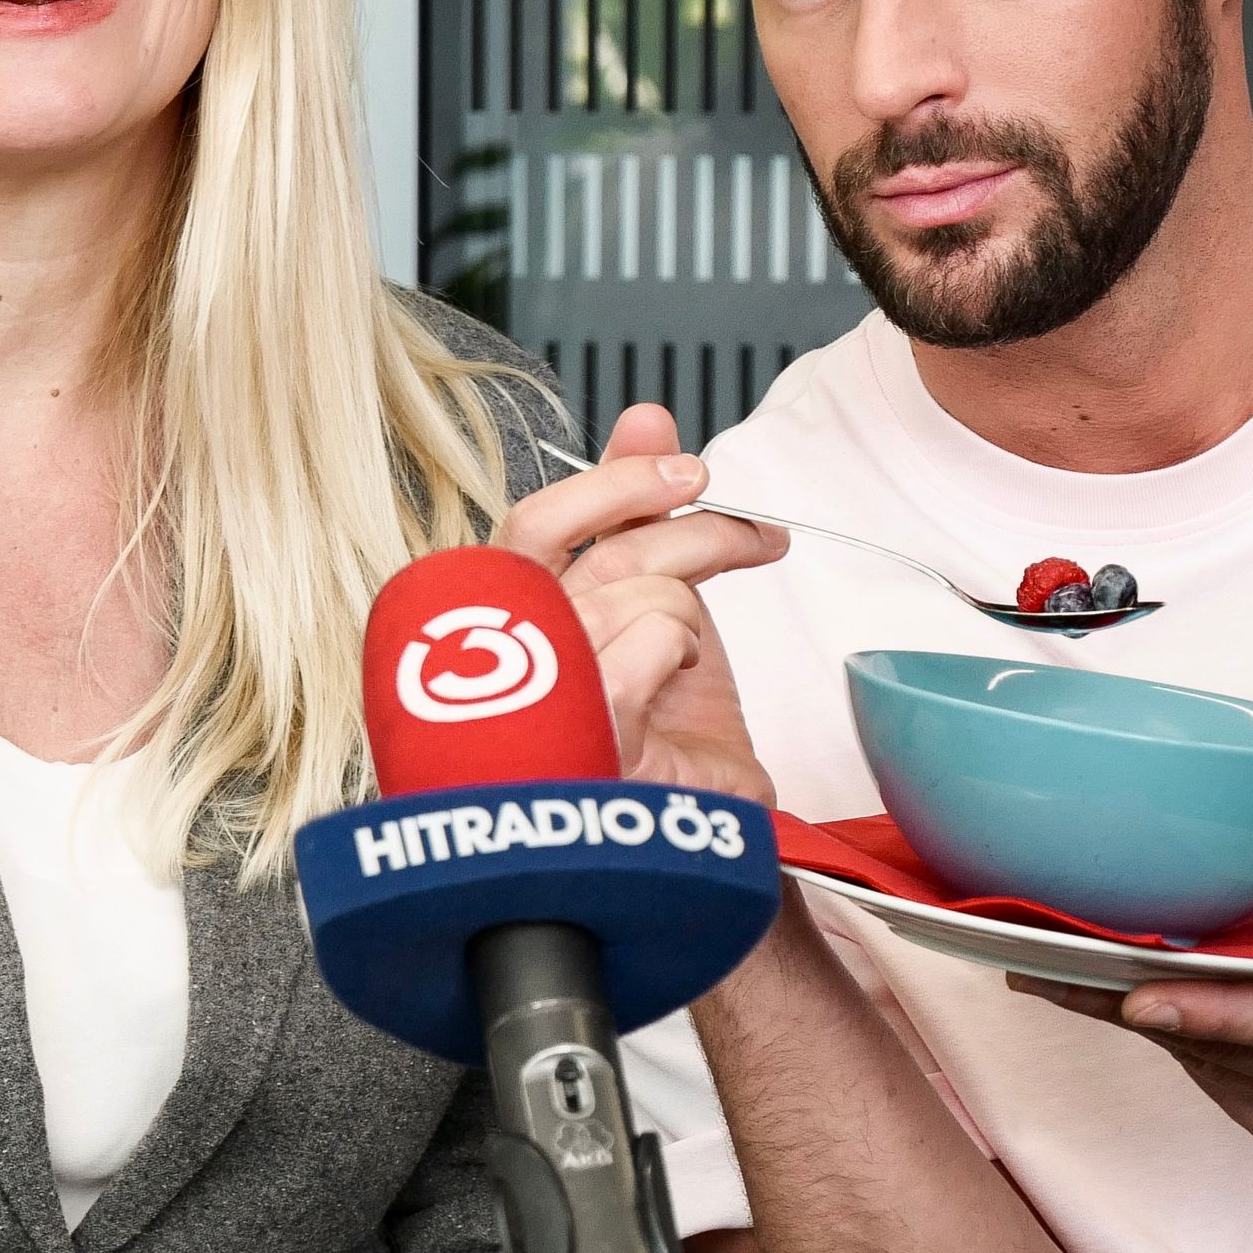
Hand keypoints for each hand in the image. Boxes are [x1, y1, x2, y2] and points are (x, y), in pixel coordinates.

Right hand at [493, 404, 787, 801]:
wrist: (690, 835)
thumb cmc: (661, 728)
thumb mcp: (654, 600)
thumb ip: (634, 511)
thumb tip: (645, 417)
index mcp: (505, 614)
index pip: (537, 521)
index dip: (615, 482)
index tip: (686, 467)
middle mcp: (502, 653)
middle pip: (591, 544)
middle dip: (685, 526)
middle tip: (750, 538)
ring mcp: (534, 693)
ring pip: (631, 587)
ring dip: (688, 608)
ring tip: (693, 650)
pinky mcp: (575, 728)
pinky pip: (647, 637)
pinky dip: (677, 650)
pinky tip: (671, 687)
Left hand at [1020, 814, 1252, 1161]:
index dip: (1216, 1010)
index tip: (1138, 992)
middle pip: (1235, 1048)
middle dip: (1142, 1004)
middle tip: (1050, 961)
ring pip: (1210, 1065)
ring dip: (1138, 1017)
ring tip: (1064, 963)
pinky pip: (1212, 1081)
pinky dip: (1167, 1034)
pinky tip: (1125, 991)